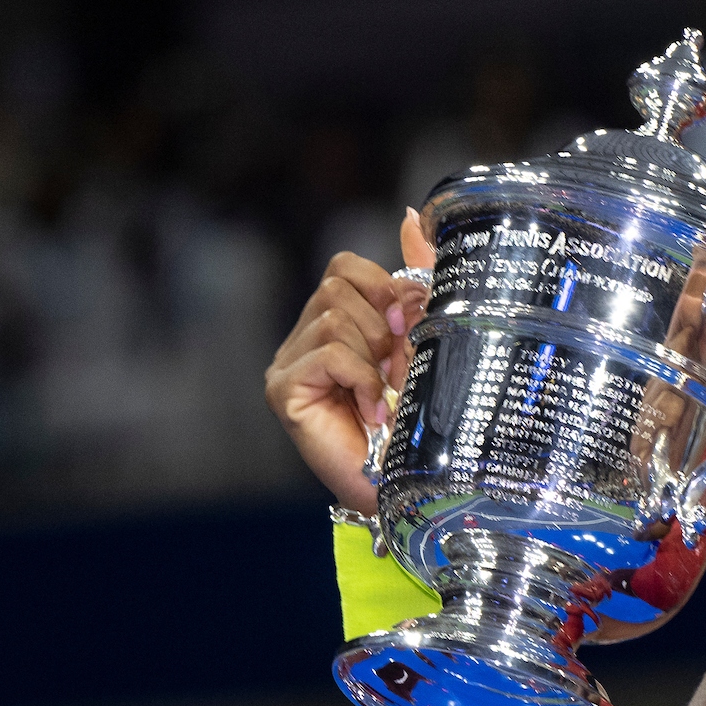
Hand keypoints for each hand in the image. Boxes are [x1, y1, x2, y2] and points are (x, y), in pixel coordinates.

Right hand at [265, 210, 435, 511]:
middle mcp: (303, 338)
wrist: (405, 488)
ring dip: (375, 357)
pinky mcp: (282, 389)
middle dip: (383, 327)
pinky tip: (373, 411)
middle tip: (398, 371)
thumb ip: (417, 281)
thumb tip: (409, 217)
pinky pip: (329, 353)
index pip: (345, 267)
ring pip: (335, 318)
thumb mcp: (423, 340)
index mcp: (334, 321)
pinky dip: (361, 379)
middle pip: (338, 288)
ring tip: (386, 395)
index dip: (384, 288)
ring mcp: (288, 363)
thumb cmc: (415, 421)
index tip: (409, 327)